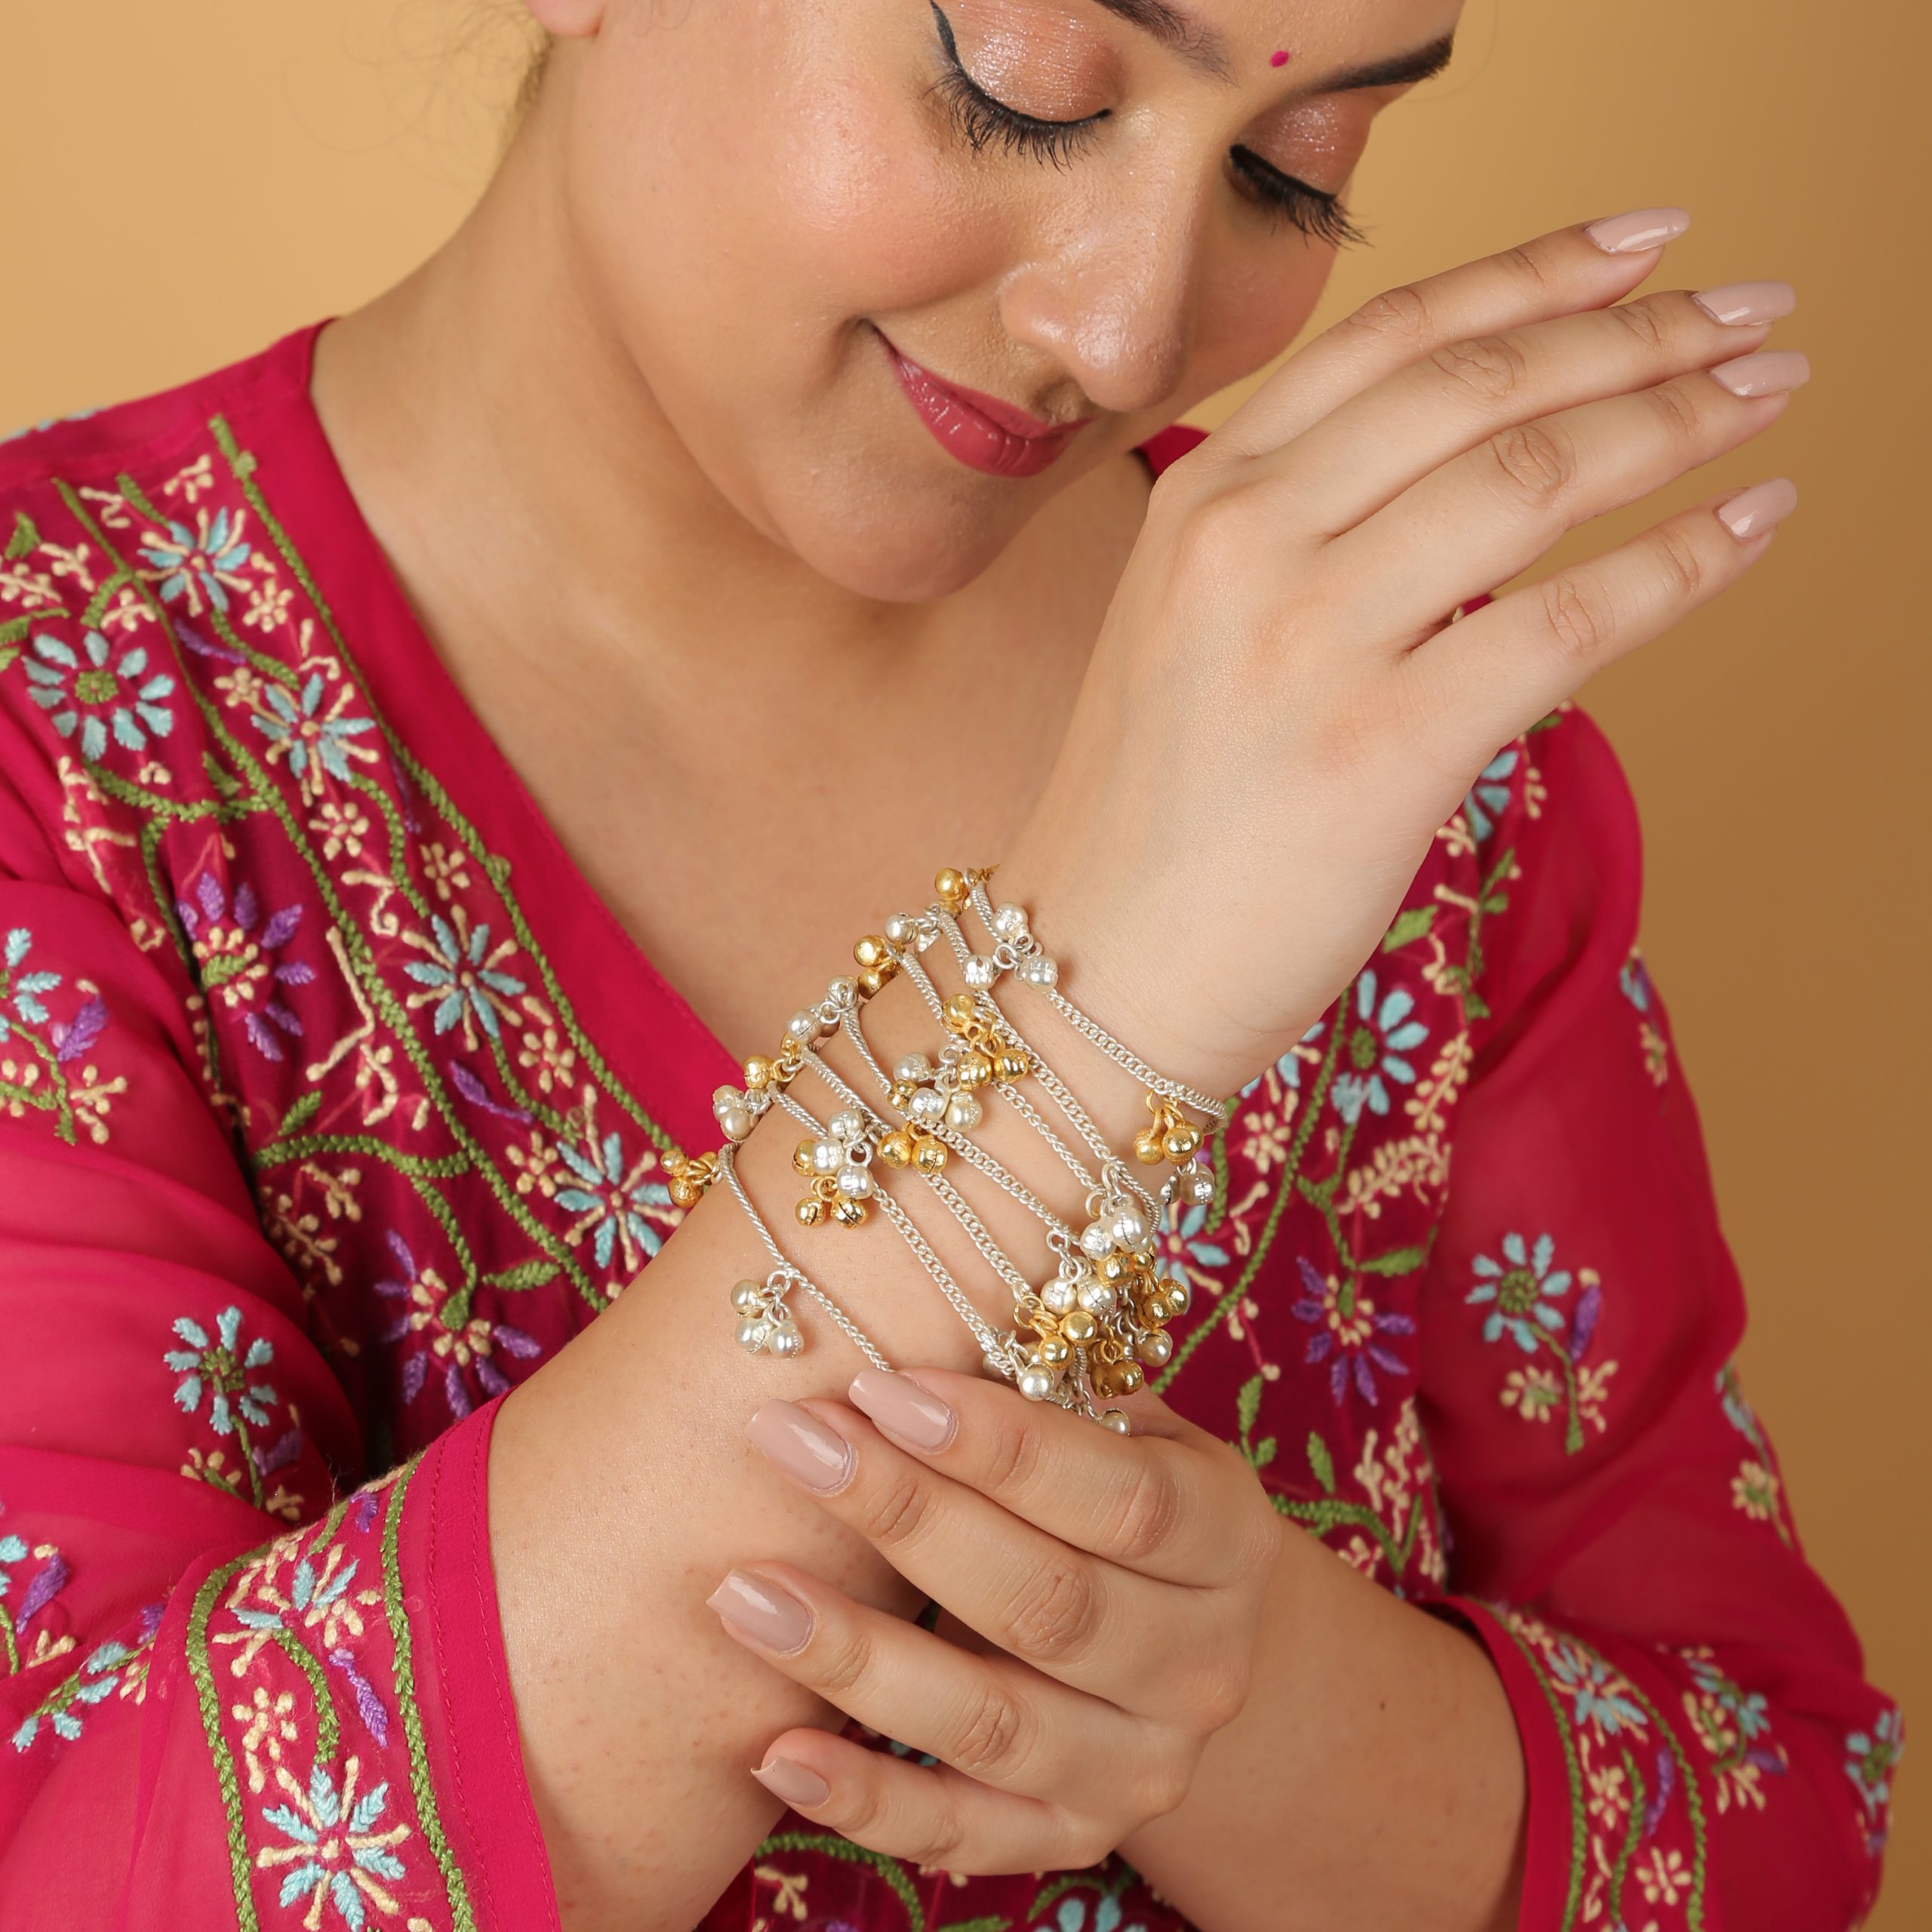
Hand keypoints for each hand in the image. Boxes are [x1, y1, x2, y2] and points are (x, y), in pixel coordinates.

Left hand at [705, 1365, 1280, 1873]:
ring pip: (994, 1727)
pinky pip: (963, 1836)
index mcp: (1226, 1539)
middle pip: (1049, 1604)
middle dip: (906, 1519)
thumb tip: (897, 1324)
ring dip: (858, 1659)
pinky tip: (776, 1749)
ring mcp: (1143, 1767)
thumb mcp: (1115, 1432)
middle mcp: (1203, 1664)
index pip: (1122, 1498)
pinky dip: (866, 1800)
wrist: (1173, 1638)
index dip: (1001, 1448)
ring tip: (741, 1593)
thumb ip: (1042, 1396)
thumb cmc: (1105, 1493)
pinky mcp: (1075, 1839)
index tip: (877, 1388)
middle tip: (788, 1443)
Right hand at [1004, 212, 1803, 1097]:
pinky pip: (1567, 622)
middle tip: (1752, 312)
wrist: (1091, 967)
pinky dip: (1681, 563)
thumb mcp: (1190, 624)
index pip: (1393, 336)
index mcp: (1201, 496)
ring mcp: (1305, 642)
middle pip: (1477, 386)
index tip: (1652, 240)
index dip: (1540, 270)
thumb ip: (1300, 529)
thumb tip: (1478, 463)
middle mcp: (1245, 542)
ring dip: (1677, 420)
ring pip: (1532, 481)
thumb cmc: (1156, 814)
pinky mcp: (1377, 750)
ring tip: (1765, 392)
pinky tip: (1749, 526)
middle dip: (1637, 333)